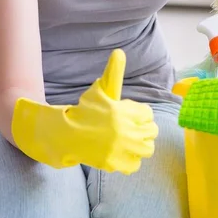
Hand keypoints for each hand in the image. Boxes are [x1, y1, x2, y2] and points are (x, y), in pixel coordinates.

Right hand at [11, 49, 158, 173]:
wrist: (66, 134)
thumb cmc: (85, 110)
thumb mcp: (100, 90)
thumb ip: (113, 73)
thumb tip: (119, 52)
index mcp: (122, 111)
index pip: (148, 114)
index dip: (140, 114)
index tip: (130, 116)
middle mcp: (124, 130)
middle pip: (152, 131)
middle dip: (143, 129)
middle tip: (131, 129)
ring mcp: (120, 148)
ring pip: (147, 149)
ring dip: (141, 145)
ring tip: (130, 142)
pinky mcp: (115, 163)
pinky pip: (136, 165)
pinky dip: (131, 161)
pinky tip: (122, 153)